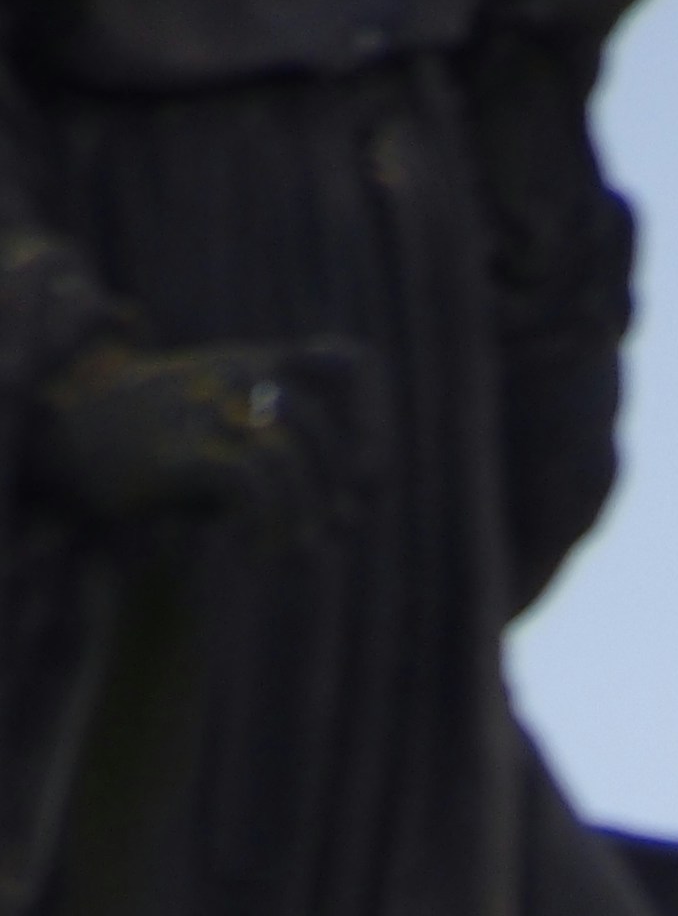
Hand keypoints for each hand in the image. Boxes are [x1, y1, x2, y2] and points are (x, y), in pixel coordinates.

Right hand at [29, 335, 375, 531]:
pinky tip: (251, 553)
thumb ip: (286, 460)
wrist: (64, 438)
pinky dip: (265, 526)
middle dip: (335, 494)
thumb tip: (353, 515)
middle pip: (321, 430)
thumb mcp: (227, 436)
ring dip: (300, 520)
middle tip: (325, 539)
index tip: (368, 480)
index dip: (374, 423)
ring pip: (290, 458)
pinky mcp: (177, 450)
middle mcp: (235, 374)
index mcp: (254, 363)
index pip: (354, 365)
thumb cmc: (153, 448)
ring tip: (285, 553)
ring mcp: (203, 408)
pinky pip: (251, 483)